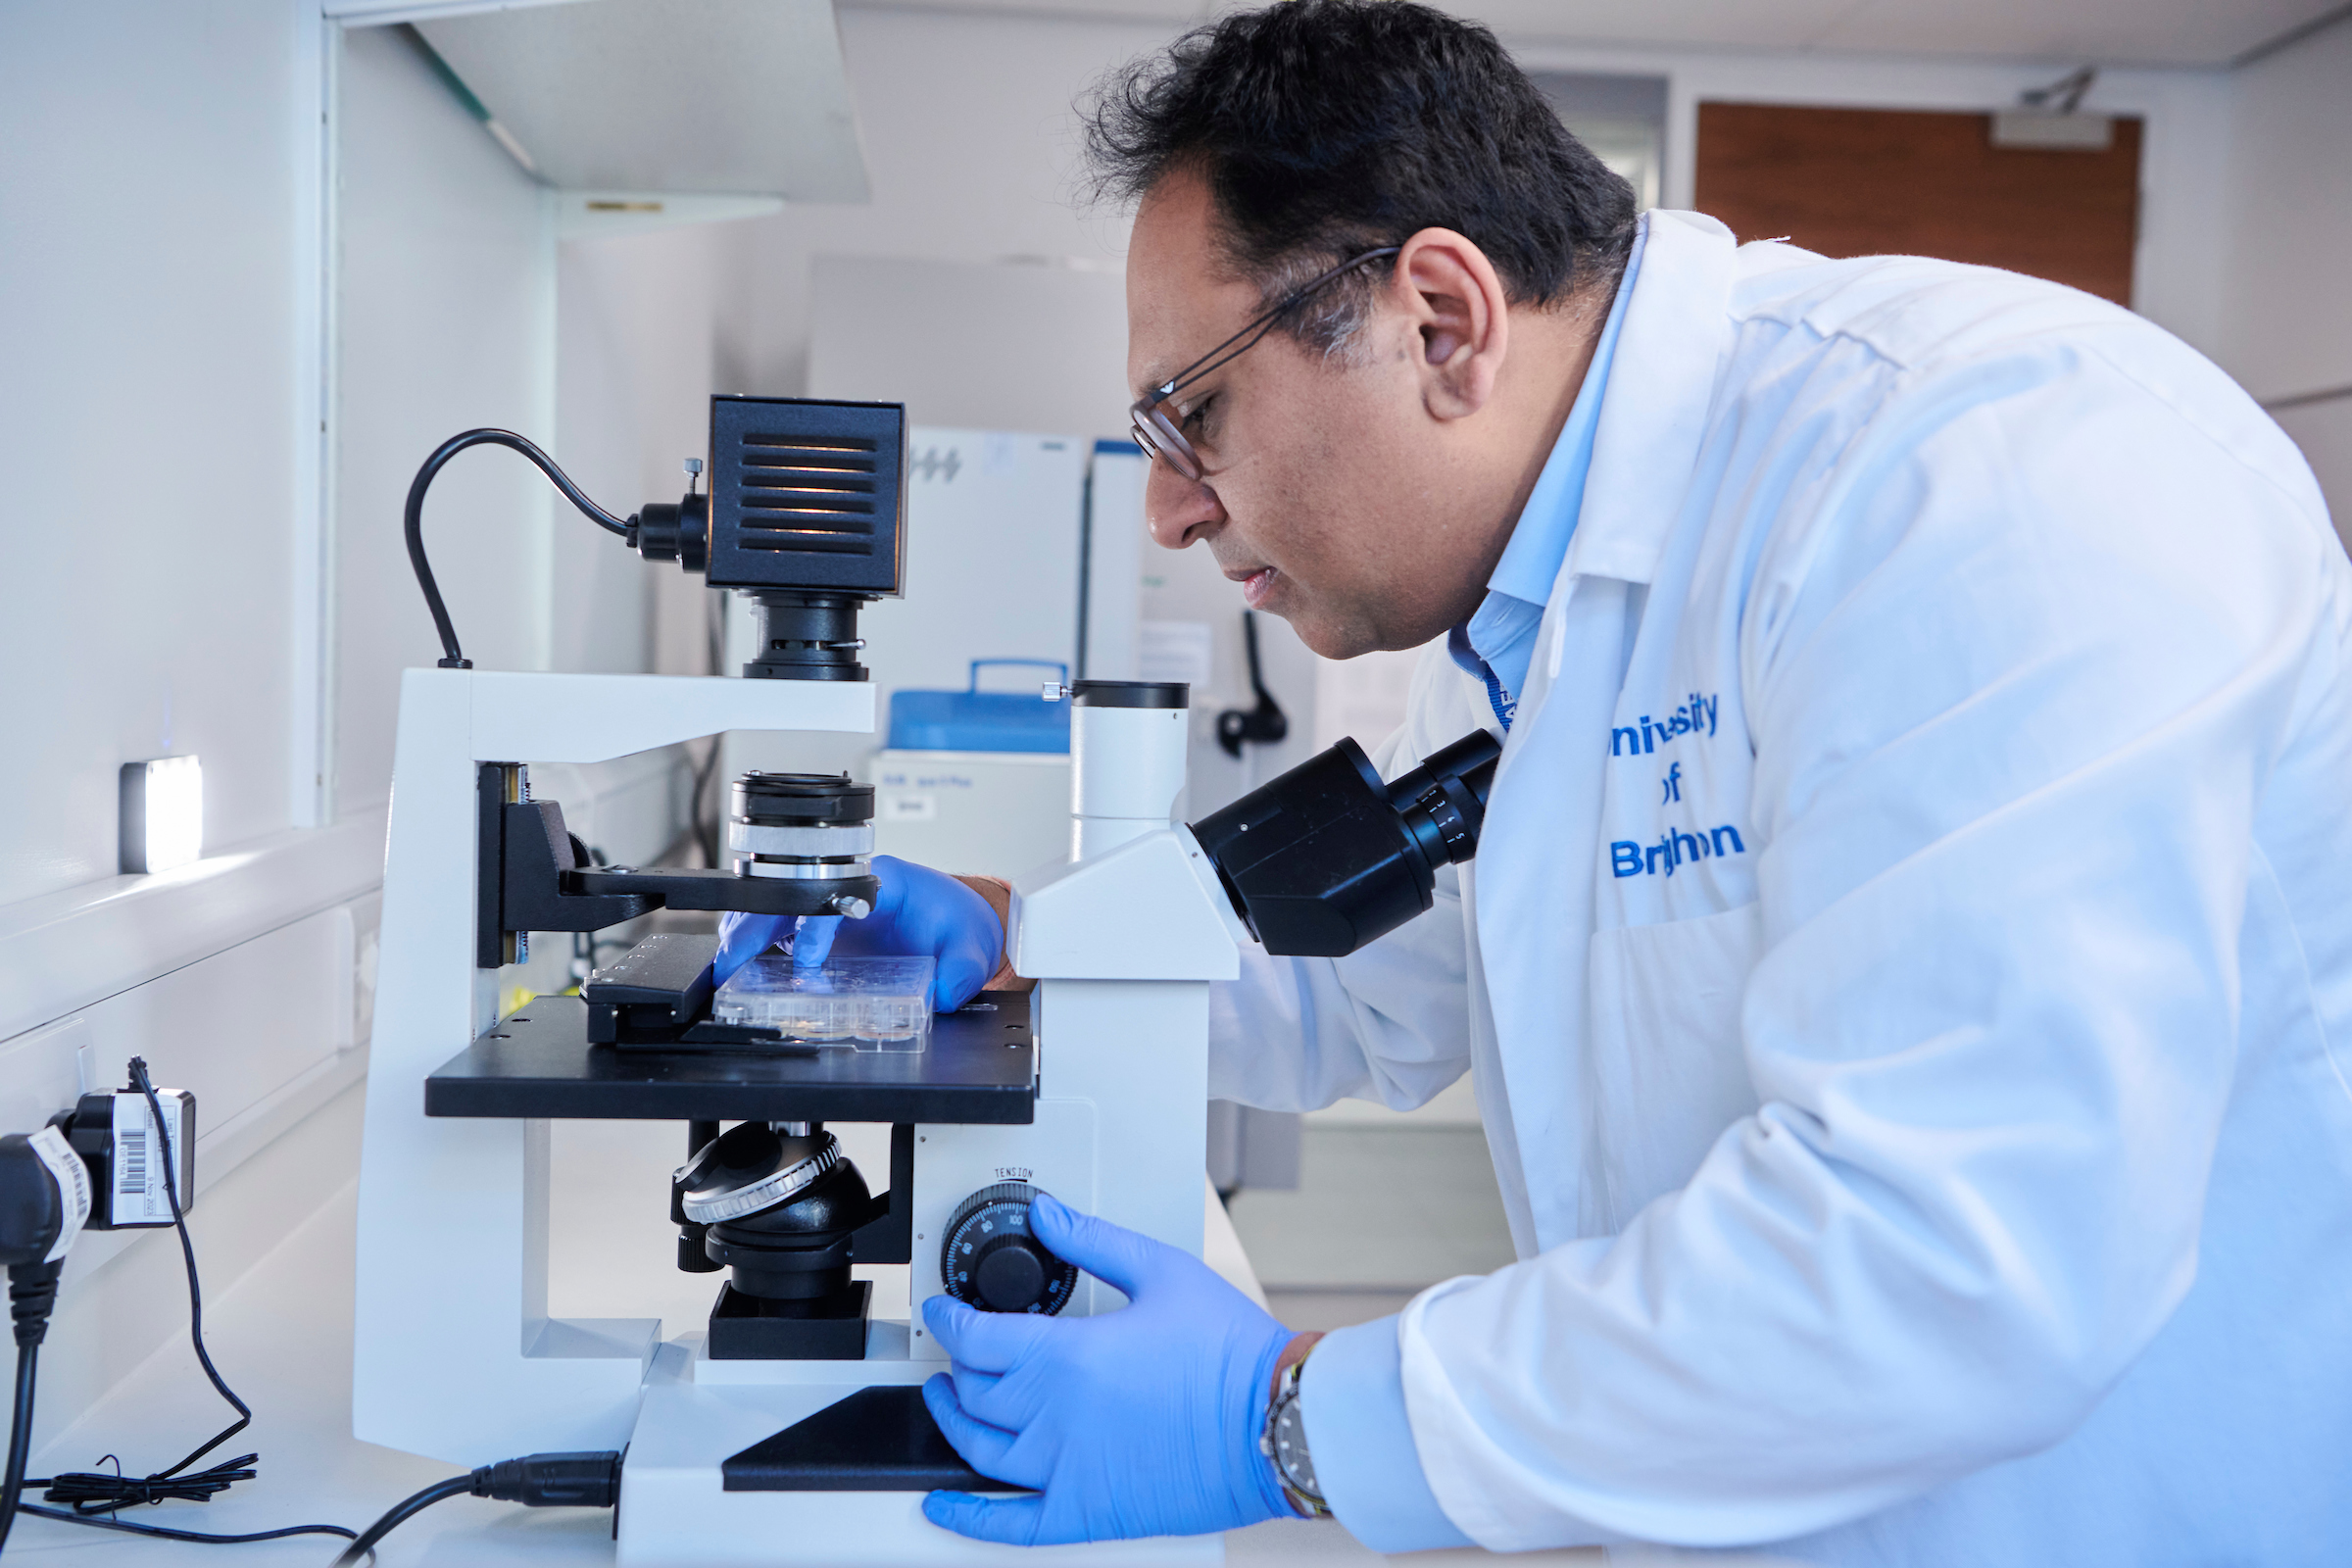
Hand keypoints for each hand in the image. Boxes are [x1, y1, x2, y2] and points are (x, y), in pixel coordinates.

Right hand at [713, 856, 1003, 1010]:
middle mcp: (849, 888)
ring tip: (724, 965)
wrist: (958, 923)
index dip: (818, 925)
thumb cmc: (958, 926)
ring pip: (776, 906)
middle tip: (732, 959)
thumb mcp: (971, 950)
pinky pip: (778, 928)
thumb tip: (941, 995)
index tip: (809, 958)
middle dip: (758, 924)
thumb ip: (961, 973)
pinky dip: (753, 944)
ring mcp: (830, 906)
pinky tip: (735, 967)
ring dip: (746, 931)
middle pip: (792, 893)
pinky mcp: (819, 927)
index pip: (838, 891)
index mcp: (886, 880)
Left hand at [919, 1193, 1293, 1544]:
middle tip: (960, 1348)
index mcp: (1069, 1356)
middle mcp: (1057, 1417)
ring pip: (979, 1451)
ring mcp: (1067, 1470)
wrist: (1277, 1420)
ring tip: (948, 1403)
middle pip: (975, 1391)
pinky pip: (1010, 1525)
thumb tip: (1048, 1214)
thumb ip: (1093, 1238)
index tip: (944, 1311)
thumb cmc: (1232, 1353)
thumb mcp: (1161, 1271)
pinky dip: (968, 1518)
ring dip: (952, 1424)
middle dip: (959, 1364)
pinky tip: (945, 1506)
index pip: (976, 1338)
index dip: (949, 1320)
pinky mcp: (1089, 1512)